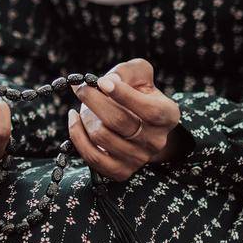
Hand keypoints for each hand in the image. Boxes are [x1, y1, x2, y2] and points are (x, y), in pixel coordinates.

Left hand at [66, 58, 186, 181]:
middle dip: (94, 100)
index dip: (123, 95)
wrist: (138, 123)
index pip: (149, 110)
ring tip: (84, 106)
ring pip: (101, 136)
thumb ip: (127, 71)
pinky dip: (77, 134)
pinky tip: (75, 119)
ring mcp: (139, 159)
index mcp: (168, 116)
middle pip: (118, 122)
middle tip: (82, 88)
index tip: (101, 81)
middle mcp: (156, 141)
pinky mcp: (121, 171)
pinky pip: (92, 156)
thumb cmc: (137, 92)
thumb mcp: (140, 74)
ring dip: (86, 116)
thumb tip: (108, 81)